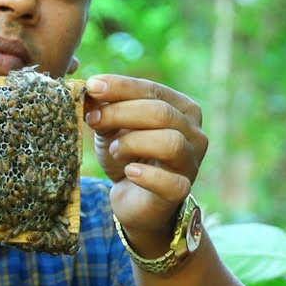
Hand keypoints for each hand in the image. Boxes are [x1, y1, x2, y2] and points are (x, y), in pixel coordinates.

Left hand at [84, 75, 207, 251]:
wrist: (133, 198)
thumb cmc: (127, 156)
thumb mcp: (113, 128)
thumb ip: (106, 109)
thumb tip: (91, 90)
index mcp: (183, 109)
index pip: (153, 91)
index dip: (122, 87)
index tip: (92, 86)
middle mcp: (195, 133)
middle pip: (162, 113)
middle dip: (121, 113)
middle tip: (93, 119)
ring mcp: (191, 163)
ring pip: (171, 142)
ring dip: (134, 142)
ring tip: (114, 150)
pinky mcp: (181, 191)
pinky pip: (170, 181)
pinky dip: (147, 175)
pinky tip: (129, 172)